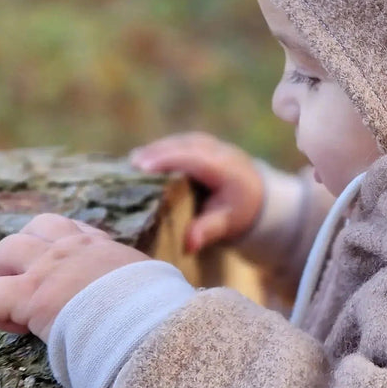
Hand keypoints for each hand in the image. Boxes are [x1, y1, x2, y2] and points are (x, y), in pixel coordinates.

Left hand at [0, 214, 151, 340]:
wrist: (145, 324)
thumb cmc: (155, 311)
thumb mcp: (152, 282)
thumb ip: (138, 280)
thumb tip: (152, 296)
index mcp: (102, 246)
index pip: (72, 229)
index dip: (63, 248)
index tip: (70, 276)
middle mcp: (72, 248)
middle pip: (36, 227)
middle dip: (27, 253)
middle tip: (31, 283)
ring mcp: (48, 268)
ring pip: (6, 250)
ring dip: (4, 274)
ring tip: (13, 302)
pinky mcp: (30, 296)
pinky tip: (16, 329)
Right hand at [129, 132, 264, 252]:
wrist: (256, 196)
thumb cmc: (238, 211)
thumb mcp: (227, 224)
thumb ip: (207, 231)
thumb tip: (188, 245)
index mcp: (226, 169)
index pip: (194, 159)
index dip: (168, 160)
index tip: (143, 167)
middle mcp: (219, 151)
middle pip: (185, 146)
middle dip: (157, 153)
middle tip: (130, 164)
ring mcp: (212, 144)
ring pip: (181, 142)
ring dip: (157, 149)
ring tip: (132, 161)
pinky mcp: (203, 143)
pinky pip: (181, 143)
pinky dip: (162, 149)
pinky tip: (143, 158)